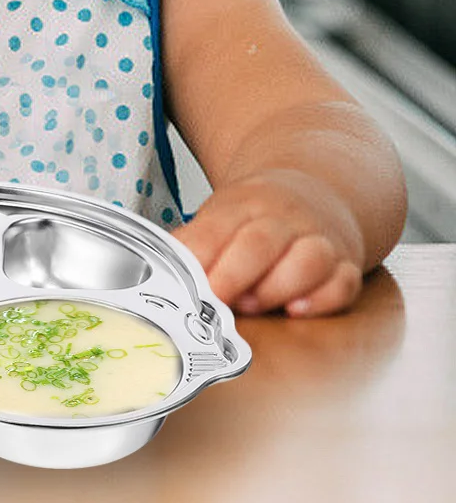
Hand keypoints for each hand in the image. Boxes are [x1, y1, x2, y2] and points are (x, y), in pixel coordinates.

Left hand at [177, 172, 364, 316]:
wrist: (316, 193)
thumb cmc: (257, 218)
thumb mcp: (219, 217)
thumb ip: (194, 246)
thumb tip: (156, 276)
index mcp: (243, 204)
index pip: (216, 228)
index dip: (200, 257)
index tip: (186, 285)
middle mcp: (283, 219)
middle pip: (259, 242)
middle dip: (235, 274)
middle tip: (216, 300)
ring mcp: (319, 240)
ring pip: (307, 259)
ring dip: (278, 286)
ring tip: (253, 306)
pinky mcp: (346, 265)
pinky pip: (343, 282)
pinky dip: (323, 298)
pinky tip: (298, 309)